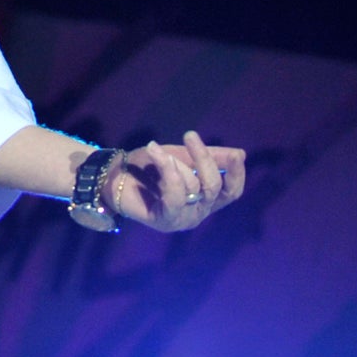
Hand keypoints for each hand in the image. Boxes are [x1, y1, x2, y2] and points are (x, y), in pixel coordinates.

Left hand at [109, 130, 246, 232]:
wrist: (115, 174)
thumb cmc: (149, 168)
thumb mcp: (182, 157)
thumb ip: (210, 157)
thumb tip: (241, 154)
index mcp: (206, 199)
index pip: (231, 192)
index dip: (237, 175)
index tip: (236, 155)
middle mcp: (198, 212)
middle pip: (213, 187)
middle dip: (204, 158)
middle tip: (190, 136)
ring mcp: (182, 219)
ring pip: (192, 187)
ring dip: (174, 163)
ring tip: (156, 150)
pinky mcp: (165, 221)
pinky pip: (174, 196)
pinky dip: (167, 171)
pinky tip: (156, 152)